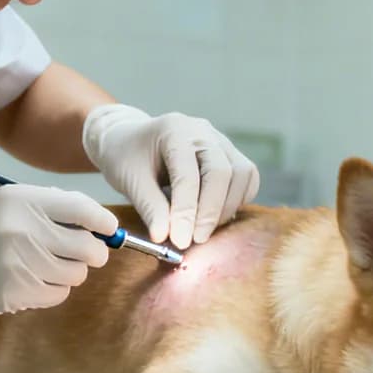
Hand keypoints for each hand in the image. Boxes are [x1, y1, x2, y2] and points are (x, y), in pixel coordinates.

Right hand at [0, 184, 117, 318]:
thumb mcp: (4, 202)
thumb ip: (48, 206)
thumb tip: (95, 222)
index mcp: (22, 201)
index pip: (83, 210)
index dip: (104, 222)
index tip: (109, 230)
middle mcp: (24, 231)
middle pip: (88, 247)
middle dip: (93, 252)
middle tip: (85, 253)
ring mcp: (20, 265)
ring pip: (75, 274)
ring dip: (70, 271)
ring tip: (47, 265)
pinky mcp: (15, 293)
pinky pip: (57, 294)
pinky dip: (53, 289)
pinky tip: (32, 280)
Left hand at [80, 103, 259, 248]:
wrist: (130, 139)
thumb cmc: (126, 157)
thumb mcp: (130, 181)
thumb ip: (150, 208)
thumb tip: (164, 238)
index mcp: (174, 130)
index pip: (188, 176)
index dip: (186, 212)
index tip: (180, 241)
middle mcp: (202, 131)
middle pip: (222, 172)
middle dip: (210, 212)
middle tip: (194, 240)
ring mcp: (220, 140)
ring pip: (242, 174)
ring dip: (226, 208)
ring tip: (201, 229)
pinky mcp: (230, 153)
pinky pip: (247, 178)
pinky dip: (237, 200)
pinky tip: (215, 216)